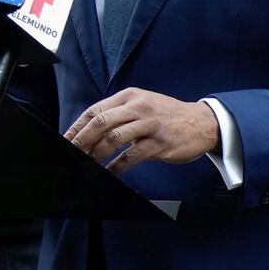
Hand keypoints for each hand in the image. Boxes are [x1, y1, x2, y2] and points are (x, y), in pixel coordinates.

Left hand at [66, 88, 220, 175]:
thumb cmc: (168, 116)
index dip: (77, 126)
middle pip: (101, 122)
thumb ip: (120, 113)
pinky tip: (108, 173)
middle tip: (71, 154)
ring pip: (114, 138)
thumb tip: (91, 130)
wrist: (202, 122)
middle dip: (82, 140)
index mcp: (130, 96)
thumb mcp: (144, 104)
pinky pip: (131, 156)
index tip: (66, 140)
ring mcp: (149, 125)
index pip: (96, 110)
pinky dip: (116, 167)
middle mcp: (138, 107)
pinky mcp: (159, 143)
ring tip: (86, 164)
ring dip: (96, 154)